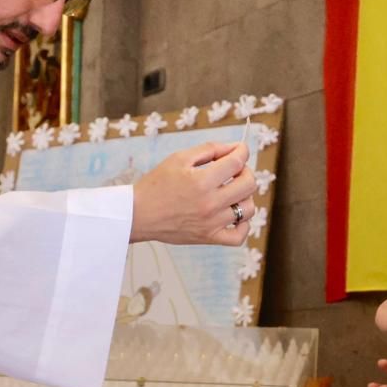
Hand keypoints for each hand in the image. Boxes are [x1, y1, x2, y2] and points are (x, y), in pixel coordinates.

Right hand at [131, 141, 258, 245]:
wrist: (137, 214)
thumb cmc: (155, 185)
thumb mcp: (179, 158)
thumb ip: (209, 149)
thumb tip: (234, 148)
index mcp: (202, 181)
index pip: (238, 162)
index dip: (242, 151)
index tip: (239, 150)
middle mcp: (210, 203)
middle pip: (249, 184)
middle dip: (245, 172)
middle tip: (233, 171)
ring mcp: (211, 223)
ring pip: (248, 209)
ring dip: (245, 196)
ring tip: (231, 192)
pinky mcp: (208, 238)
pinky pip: (239, 236)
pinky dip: (242, 225)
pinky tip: (234, 215)